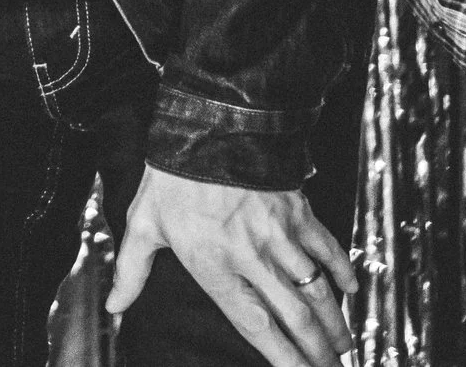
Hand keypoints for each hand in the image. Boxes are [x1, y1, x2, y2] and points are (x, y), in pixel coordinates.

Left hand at [110, 169, 356, 366]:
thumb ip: (131, 270)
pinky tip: (351, 291)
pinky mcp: (297, 209)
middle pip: (294, 316)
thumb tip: (114, 306)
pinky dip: (342, 270)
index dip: (282, 357)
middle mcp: (252, 256)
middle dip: (317, 351)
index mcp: (214, 265)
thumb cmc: (169, 176)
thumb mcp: (142, 223)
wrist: (207, 122)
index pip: (255, 325)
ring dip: (335, 322)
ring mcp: (279, 233)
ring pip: (316, 289)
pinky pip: (327, 246)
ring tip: (344, 347)